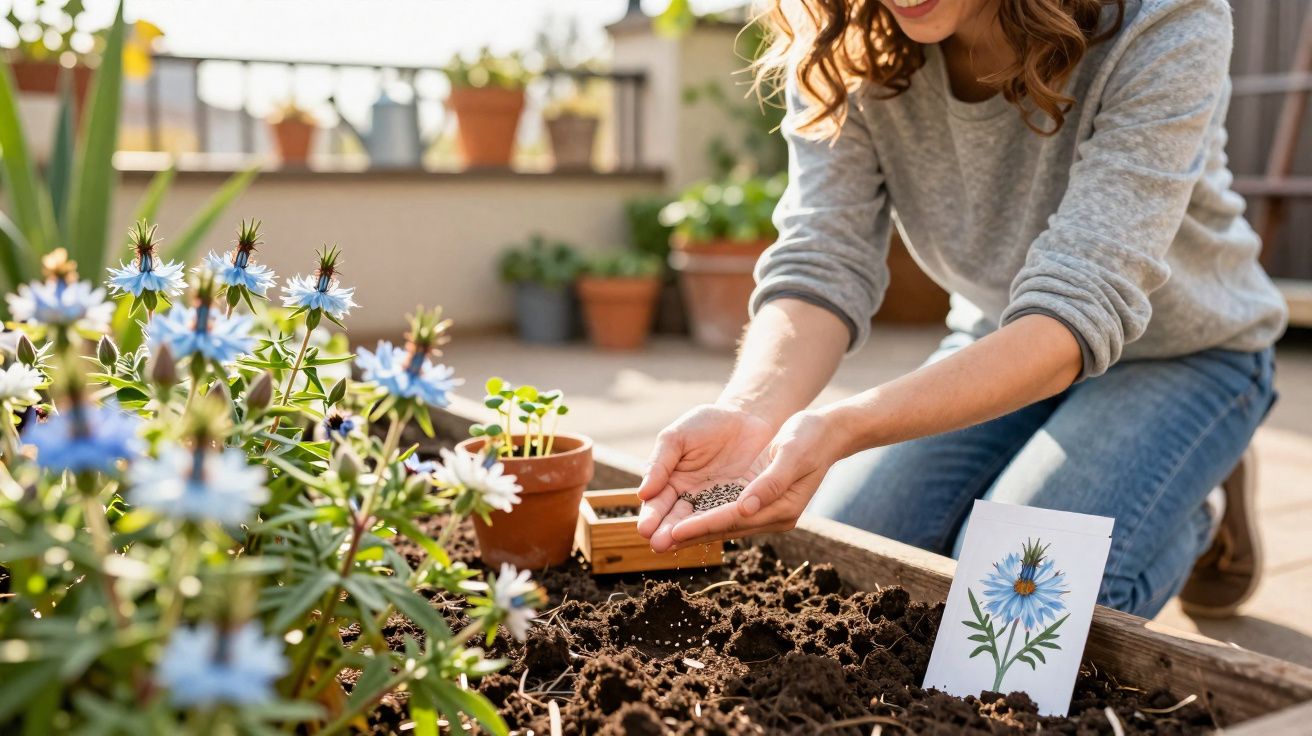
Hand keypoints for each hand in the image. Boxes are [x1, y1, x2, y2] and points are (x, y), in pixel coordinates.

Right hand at [636, 404, 775, 552]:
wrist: (747, 416)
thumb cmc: (706, 423)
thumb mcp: (677, 437)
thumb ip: (660, 463)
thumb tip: (642, 493)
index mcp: (670, 481)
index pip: (657, 504)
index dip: (651, 516)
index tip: (644, 529)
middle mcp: (690, 497)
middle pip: (675, 519)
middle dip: (665, 532)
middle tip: (658, 544)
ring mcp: (715, 503)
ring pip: (698, 523)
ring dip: (687, 536)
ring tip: (674, 546)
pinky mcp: (739, 503)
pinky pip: (727, 517)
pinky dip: (718, 527)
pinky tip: (709, 536)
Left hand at [665, 410, 843, 550]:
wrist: (824, 432)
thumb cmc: (810, 437)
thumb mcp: (793, 453)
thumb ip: (771, 482)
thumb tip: (746, 507)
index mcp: (783, 507)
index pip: (734, 519)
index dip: (703, 526)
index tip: (675, 532)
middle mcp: (772, 515)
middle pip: (723, 528)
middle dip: (689, 535)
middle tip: (655, 543)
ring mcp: (764, 510)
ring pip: (720, 524)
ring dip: (690, 530)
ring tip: (659, 538)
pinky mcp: (756, 501)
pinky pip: (723, 513)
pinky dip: (700, 518)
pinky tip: (679, 521)